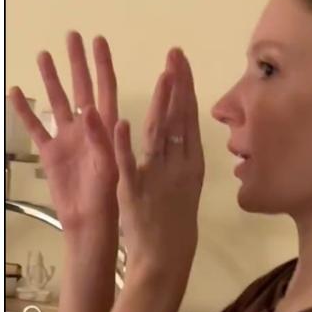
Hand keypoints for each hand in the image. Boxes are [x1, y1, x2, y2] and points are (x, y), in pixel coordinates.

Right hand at [9, 32, 119, 232]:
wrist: (88, 220)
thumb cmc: (106, 196)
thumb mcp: (109, 165)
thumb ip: (100, 136)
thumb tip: (88, 108)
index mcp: (106, 126)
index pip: (105, 87)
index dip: (102, 64)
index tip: (98, 40)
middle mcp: (86, 127)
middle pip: (80, 87)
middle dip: (76, 62)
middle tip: (71, 36)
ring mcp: (67, 138)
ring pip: (56, 101)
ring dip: (51, 79)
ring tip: (43, 55)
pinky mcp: (50, 152)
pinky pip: (36, 126)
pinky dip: (26, 110)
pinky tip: (16, 92)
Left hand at [109, 49, 203, 279]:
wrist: (167, 257)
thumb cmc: (172, 222)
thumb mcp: (182, 185)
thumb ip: (179, 158)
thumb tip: (179, 132)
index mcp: (190, 163)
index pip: (187, 118)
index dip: (184, 89)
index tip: (180, 62)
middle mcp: (179, 165)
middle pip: (178, 119)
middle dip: (177, 85)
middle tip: (175, 54)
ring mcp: (158, 177)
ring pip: (159, 135)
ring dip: (160, 104)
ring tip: (162, 75)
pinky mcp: (135, 191)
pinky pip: (127, 165)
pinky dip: (123, 145)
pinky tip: (121, 122)